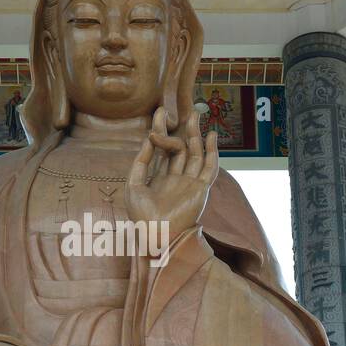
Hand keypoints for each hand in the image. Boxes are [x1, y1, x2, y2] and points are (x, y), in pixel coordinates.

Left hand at [125, 107, 217, 244]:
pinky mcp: (201, 189)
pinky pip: (209, 167)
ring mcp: (189, 183)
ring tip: (196, 116)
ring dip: (196, 135)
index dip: (162, 130)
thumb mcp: (133, 184)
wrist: (156, 236)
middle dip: (182, 128)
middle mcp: (175, 178)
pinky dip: (212, 152)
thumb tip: (149, 138)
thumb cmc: (141, 216)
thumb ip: (141, 161)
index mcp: (159, 178)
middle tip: (184, 109)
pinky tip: (211, 136)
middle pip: (180, 148)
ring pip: (195, 154)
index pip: (162, 149)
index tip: (160, 112)